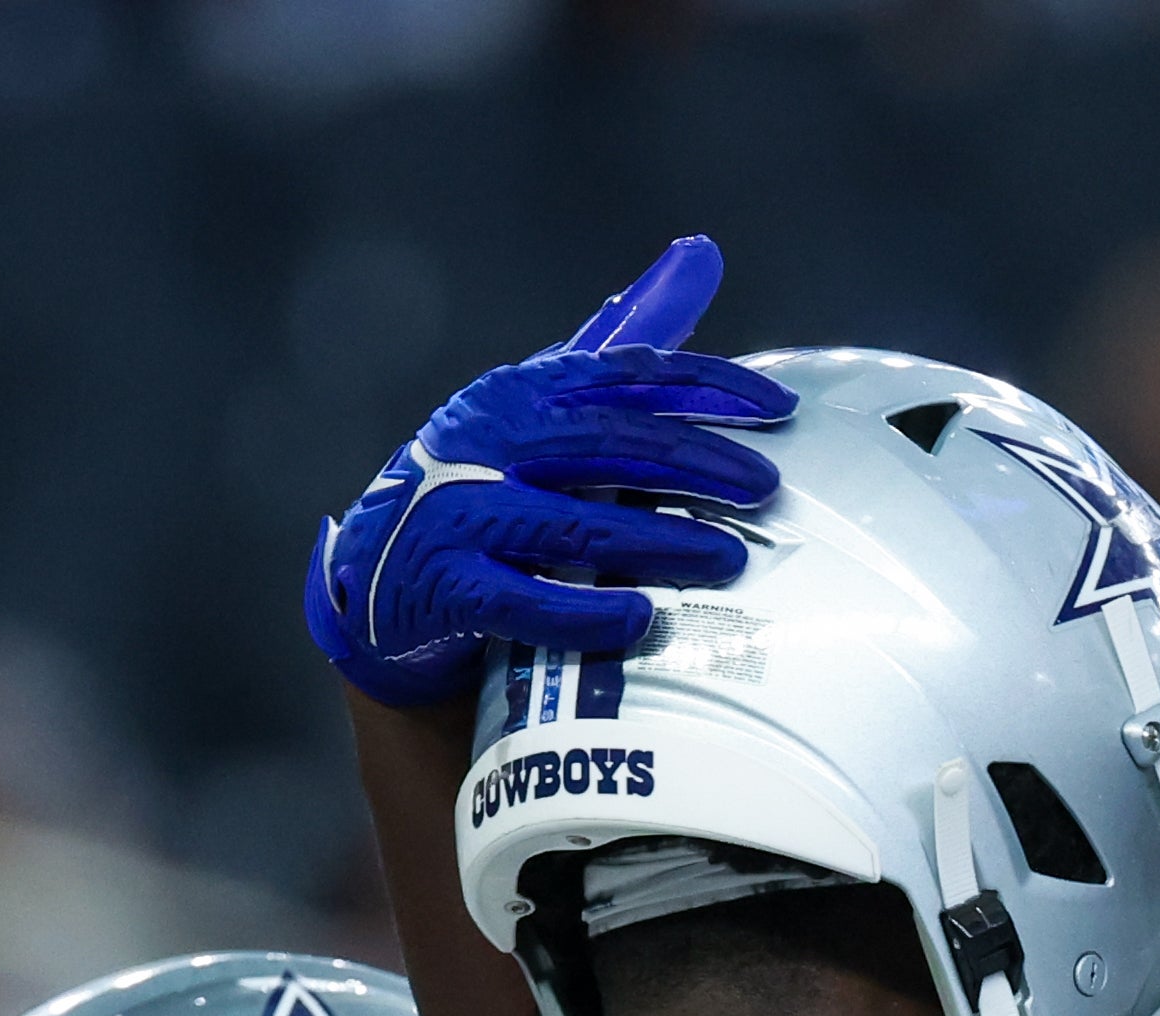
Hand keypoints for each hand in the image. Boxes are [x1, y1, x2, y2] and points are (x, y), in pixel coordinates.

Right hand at [302, 232, 792, 708]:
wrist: (380, 569)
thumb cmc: (488, 478)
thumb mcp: (549, 405)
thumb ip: (626, 342)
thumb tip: (702, 254)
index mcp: (522, 391)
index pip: (625, 373)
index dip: (707, 385)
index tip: (779, 410)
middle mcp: (489, 440)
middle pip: (606, 441)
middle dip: (693, 462)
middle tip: (764, 487)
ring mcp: (461, 511)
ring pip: (573, 522)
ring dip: (658, 539)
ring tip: (729, 555)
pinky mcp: (446, 584)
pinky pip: (524, 599)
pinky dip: (585, 610)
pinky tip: (641, 617)